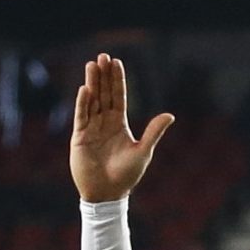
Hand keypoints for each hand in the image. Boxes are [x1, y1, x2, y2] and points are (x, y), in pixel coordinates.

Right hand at [70, 52, 171, 203]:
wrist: (108, 194)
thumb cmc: (126, 175)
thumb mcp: (143, 151)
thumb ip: (154, 131)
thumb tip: (170, 115)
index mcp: (119, 124)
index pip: (118, 97)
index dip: (117, 80)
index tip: (116, 62)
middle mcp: (104, 123)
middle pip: (104, 94)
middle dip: (103, 75)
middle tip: (103, 56)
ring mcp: (91, 129)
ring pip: (92, 101)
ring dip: (92, 83)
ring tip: (92, 65)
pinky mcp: (79, 138)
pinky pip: (82, 116)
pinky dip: (83, 103)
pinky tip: (85, 89)